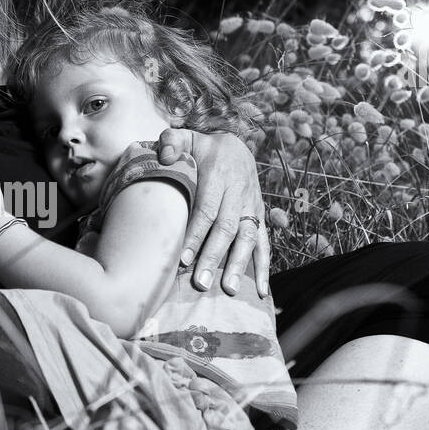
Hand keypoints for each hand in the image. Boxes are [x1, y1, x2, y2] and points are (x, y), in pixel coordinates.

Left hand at [157, 129, 270, 296]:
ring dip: (239, 265)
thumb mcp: (187, 137)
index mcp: (220, 174)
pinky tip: (262, 291)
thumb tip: (164, 155)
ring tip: (229, 290)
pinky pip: (264, 244)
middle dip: (214, 256)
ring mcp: (253, 207)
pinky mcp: (260, 219)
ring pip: (248, 238)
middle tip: (200, 283)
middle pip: (228, 228)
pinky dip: (264, 268)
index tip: (184, 258)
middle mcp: (240, 192)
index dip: (197, 234)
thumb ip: (172, 142)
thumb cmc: (202, 149)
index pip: (207, 208)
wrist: (236, 147)